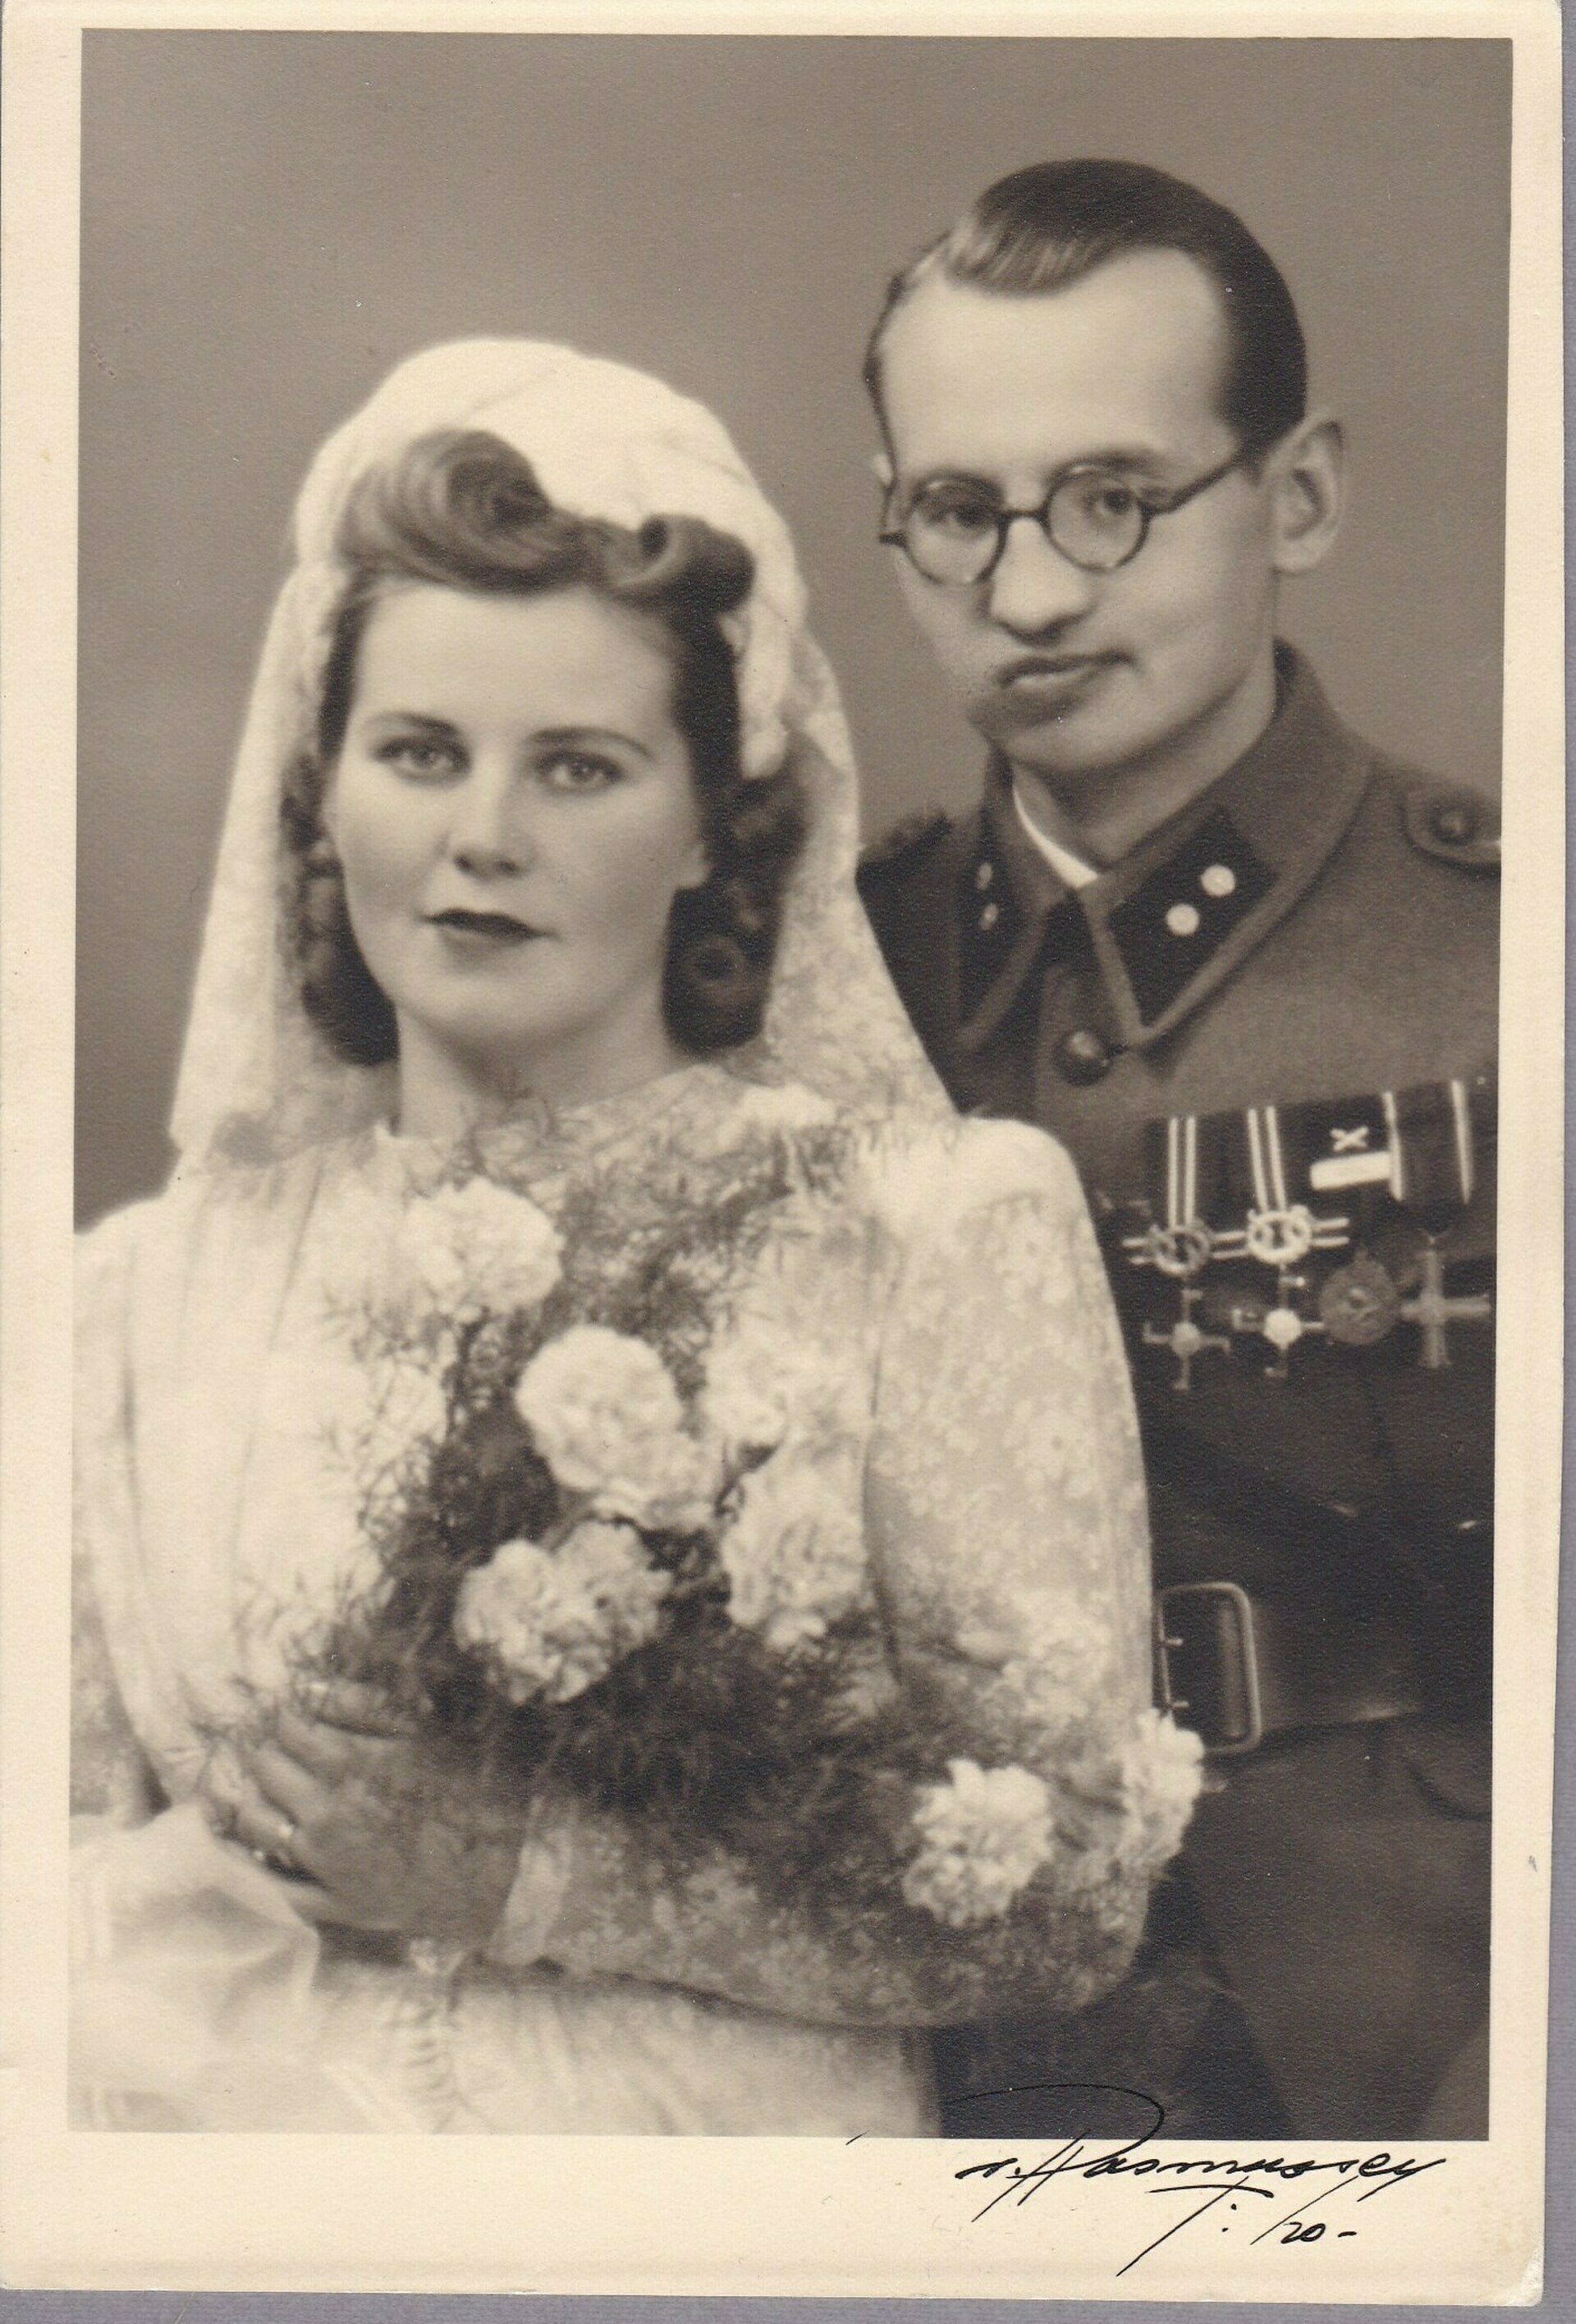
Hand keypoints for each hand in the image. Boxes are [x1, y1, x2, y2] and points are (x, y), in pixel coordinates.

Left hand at [201, 1682, 530, 1941]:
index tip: (292, 1711)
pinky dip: (246, 1864)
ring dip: (253, 1797)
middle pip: (267, 1768)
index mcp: (355, 1766)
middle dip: (270, 1749)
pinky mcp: (335, 1906)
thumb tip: (308, 1688)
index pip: (289, 1727)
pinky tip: (241, 1845)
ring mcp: (328, 1865)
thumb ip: (366, 1706)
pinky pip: (269, 1887)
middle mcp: (331, 1815)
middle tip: (283, 1745)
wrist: (509, 1870)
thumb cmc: (476, 1791)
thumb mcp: (429, 1734)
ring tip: (267, 1786)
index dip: (286, 1713)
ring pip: (256, 1823)